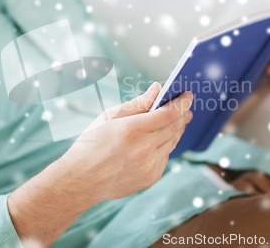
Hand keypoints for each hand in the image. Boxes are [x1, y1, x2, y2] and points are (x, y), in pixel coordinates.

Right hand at [61, 82, 193, 201]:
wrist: (81, 180)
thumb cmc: (92, 143)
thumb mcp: (109, 116)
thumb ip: (137, 103)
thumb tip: (157, 89)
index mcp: (133, 129)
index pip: (169, 113)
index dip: (182, 102)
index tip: (188, 95)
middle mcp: (144, 149)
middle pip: (175, 127)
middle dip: (182, 115)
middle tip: (186, 108)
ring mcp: (149, 166)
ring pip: (172, 143)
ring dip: (176, 130)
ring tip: (176, 122)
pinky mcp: (150, 178)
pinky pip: (164, 157)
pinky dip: (165, 146)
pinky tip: (160, 141)